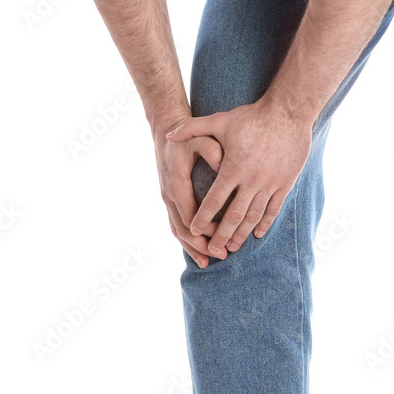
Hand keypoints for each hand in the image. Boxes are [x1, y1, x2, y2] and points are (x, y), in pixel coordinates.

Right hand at [154, 127, 225, 268]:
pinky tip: (197, 253)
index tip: (224, 238)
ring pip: (177, 231)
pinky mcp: (170, 201)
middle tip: (221, 256)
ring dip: (192, 248)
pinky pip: (175, 225)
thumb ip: (213, 152)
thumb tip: (226, 168)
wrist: (167, 131)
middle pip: (183, 229)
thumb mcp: (200, 138)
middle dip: (201, 245)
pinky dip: (185, 241)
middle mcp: (169, 195)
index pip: (191, 214)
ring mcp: (167, 200)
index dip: (207, 229)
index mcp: (177, 184)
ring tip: (208, 262)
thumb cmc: (188, 136)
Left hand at [165, 99, 312, 255]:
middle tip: (213, 250)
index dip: (203, 216)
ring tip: (233, 247)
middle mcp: (251, 180)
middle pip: (234, 215)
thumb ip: (192, 127)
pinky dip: (265, 223)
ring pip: (254, 216)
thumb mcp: (220, 120)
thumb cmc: (253, 117)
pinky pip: (273, 209)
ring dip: (242, 233)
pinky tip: (258, 234)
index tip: (194, 229)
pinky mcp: (284, 183)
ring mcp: (270, 183)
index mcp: (233, 168)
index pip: (214, 199)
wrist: (288, 113)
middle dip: (222, 234)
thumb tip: (168, 134)